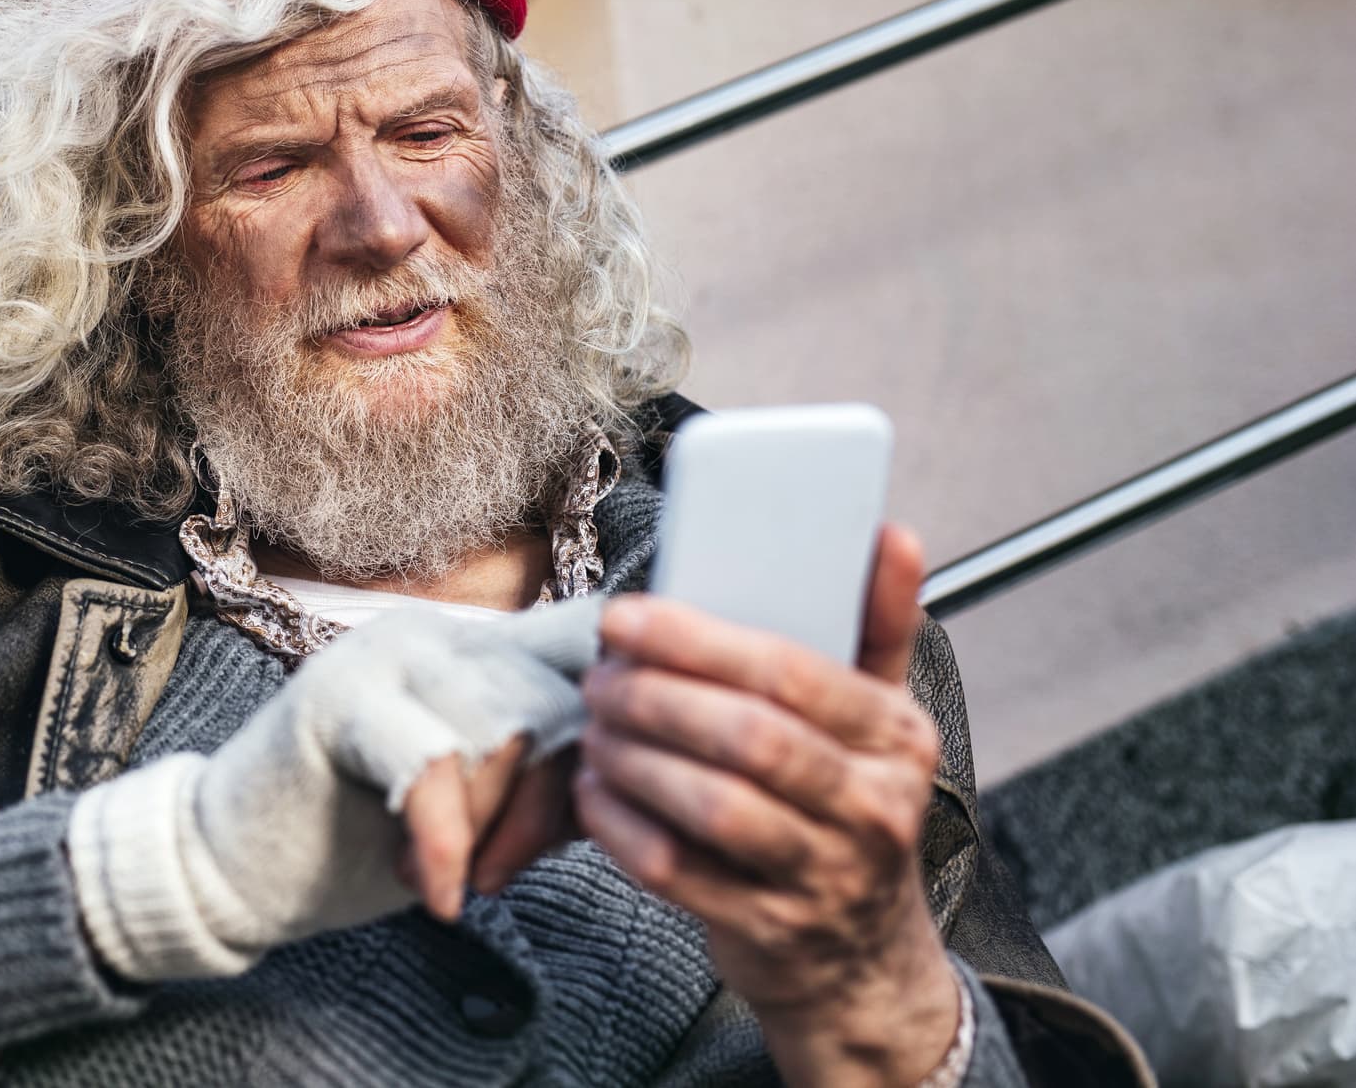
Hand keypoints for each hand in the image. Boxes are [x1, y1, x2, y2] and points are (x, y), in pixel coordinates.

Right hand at [68, 599, 597, 982]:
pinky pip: (433, 763)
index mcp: (481, 646)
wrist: (236, 863)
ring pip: (504, 733)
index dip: (621, 709)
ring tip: (450, 874)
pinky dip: (444, 840)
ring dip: (488, 826)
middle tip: (504, 868)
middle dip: (548, 802)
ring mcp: (385, 655)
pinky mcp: (338, 697)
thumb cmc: (366, 840)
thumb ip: (554, 778)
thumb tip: (634, 775)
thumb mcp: (488, 811)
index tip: (617, 791)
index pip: (588, 643)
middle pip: (561, 699)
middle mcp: (440, 633)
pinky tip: (434, 889)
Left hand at [574, 525, 962, 1086]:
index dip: (697, 640)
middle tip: (598, 675)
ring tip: (595, 726)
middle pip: (748, 737)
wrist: (861, 960)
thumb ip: (878, 624)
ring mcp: (824, 877)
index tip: (625, 617)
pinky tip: (595, 792)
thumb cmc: (851, 808)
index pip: (792, 672)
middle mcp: (874, 808)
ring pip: (712, 806)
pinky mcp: (769, 931)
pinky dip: (623, 826)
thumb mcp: (879, 719)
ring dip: (634, 758)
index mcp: (897, 736)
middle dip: (654, 697)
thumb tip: (892, 533)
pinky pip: (679, 871)